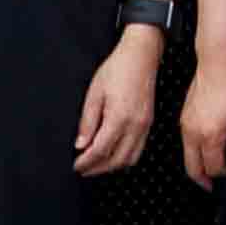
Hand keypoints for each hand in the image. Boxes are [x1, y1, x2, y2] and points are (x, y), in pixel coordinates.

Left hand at [77, 30, 163, 177]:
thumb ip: (87, 122)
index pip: (100, 150)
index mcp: (119, 118)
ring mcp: (145, 126)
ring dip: (112, 166)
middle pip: (116, 160)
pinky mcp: (149, 123)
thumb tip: (81, 145)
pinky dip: (125, 158)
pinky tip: (113, 154)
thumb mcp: (94, 93)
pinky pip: (138, 150)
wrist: (141, 55)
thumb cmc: (117, 69)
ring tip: (96, 164)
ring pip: (130, 159)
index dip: (86, 162)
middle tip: (83, 169)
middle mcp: (135, 125)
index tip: (76, 166)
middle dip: (98, 169)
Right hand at [181, 52, 225, 188]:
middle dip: (204, 180)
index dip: (225, 176)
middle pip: (193, 169)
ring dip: (199, 164)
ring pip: (187, 156)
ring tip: (214, 166)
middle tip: (215, 185)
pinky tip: (209, 145)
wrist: (218, 62)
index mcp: (211, 135)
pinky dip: (195, 150)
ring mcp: (186, 125)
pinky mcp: (183, 116)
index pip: (213, 169)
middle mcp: (194, 133)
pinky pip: (186, 142)